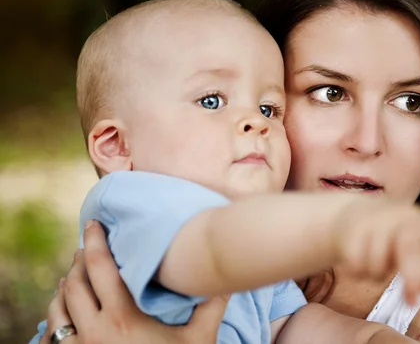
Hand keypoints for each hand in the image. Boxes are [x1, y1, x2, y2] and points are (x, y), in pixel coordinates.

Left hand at [41, 222, 229, 343]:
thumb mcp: (200, 339)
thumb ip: (212, 305)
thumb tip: (227, 277)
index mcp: (123, 318)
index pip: (100, 268)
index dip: (95, 242)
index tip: (94, 224)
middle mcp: (95, 332)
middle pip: (74, 284)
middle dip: (79, 260)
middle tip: (88, 246)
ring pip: (58, 308)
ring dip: (64, 286)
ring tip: (73, 274)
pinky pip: (53, 335)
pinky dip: (56, 316)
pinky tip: (64, 309)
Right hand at [336, 180, 419, 305]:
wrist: (347, 219)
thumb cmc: (390, 239)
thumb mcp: (411, 256)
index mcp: (418, 222)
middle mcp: (398, 217)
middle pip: (407, 246)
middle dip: (410, 274)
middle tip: (411, 300)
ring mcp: (372, 221)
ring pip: (378, 267)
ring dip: (376, 273)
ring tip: (374, 259)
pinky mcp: (350, 231)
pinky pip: (357, 267)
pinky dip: (358, 270)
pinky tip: (357, 257)